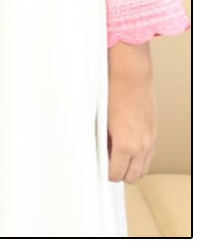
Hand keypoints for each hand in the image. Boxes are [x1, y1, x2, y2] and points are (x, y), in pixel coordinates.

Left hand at [107, 41, 155, 182]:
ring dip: (130, 167)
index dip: (105, 172)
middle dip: (118, 173)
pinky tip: (126, 146)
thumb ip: (101, 141)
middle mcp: (141, 146)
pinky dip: (139, 157)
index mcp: (125, 144)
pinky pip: (149, 156)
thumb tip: (97, 152)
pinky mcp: (154, 133)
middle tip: (106, 162)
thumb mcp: (100, 120)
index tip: (97, 166)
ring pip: (143, 169)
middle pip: (132, 176)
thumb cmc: (111, 92)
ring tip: (115, 155)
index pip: (116, 174)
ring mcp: (150, 140)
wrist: (131, 75)